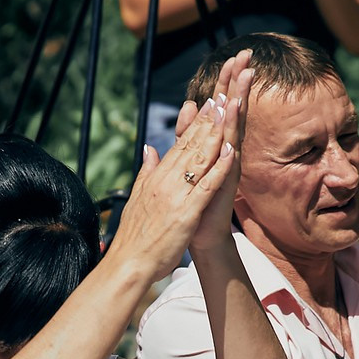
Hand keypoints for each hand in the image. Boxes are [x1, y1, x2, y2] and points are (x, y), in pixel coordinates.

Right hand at [107, 88, 238, 281]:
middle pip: (190, 145)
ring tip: (228, 111)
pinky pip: (205, 186)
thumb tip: (149, 149)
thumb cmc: (135, 236)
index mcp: (157, 178)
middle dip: (207, 119)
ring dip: (215, 134)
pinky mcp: (186, 212)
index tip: (207, 103)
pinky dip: (218, 168)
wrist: (128, 264)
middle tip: (222, 94)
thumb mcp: (140, 198)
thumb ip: (146, 172)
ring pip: (199, 159)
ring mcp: (176, 196)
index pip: (179, 145)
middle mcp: (166, 181)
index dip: (195, 123)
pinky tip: (230, 152)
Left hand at [175, 49, 252, 255]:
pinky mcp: (227, 174)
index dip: (227, 81)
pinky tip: (237, 111)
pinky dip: (233, 128)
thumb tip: (190, 105)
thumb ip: (186, 132)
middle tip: (246, 53)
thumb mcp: (187, 158)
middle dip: (238, 80)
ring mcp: (228, 160)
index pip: (221, 106)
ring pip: (235, 122)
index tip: (232, 57)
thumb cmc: (195, 199)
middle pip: (233, 107)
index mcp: (214, 143)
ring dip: (241, 98)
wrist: (200, 231)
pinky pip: (231, 146)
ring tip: (247, 73)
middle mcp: (226, 148)